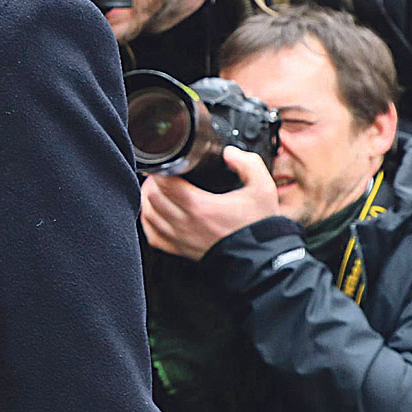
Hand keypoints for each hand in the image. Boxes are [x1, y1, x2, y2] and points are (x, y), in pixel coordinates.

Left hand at [140, 149, 281, 260]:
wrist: (261, 259)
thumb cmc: (260, 226)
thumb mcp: (263, 189)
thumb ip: (248, 164)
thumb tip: (229, 152)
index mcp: (201, 206)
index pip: (165, 183)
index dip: (162, 169)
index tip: (168, 163)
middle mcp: (185, 224)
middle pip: (152, 197)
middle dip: (154, 182)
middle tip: (162, 174)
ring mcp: (180, 239)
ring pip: (148, 216)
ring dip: (148, 200)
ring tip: (156, 190)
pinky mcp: (180, 251)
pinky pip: (152, 236)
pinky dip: (148, 222)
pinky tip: (155, 214)